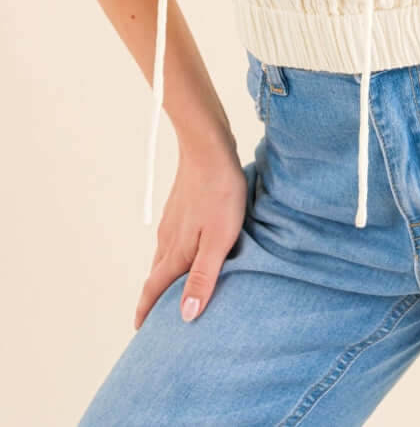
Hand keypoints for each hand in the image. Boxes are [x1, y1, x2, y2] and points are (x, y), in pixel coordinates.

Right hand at [133, 136, 247, 329]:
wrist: (208, 148)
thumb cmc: (220, 192)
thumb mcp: (219, 239)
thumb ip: (204, 276)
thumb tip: (185, 315)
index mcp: (176, 252)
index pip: (155, 290)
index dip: (147, 312)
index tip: (139, 331)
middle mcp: (168, 239)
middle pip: (157, 276)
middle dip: (154, 299)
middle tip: (155, 319)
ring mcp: (172, 222)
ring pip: (164, 257)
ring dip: (165, 277)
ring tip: (172, 290)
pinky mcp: (180, 208)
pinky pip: (173, 240)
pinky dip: (175, 256)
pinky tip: (187, 251)